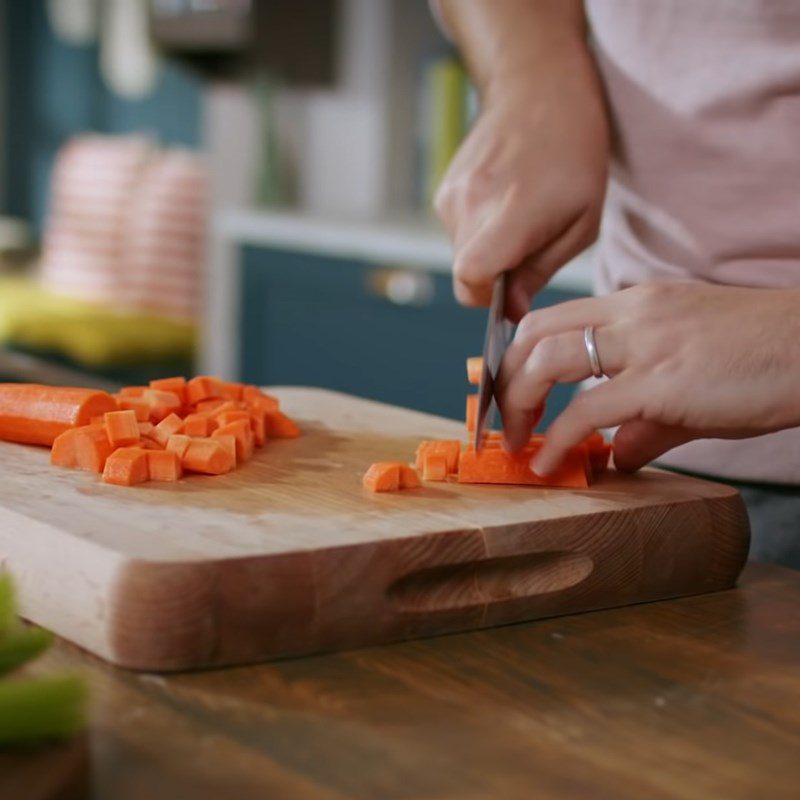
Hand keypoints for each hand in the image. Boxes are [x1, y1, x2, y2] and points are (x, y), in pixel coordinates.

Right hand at [435, 66, 607, 321]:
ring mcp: (451, 196)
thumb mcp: (582, 221)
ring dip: (488, 251)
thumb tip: (510, 311)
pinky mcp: (443, 191)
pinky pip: (457, 233)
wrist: (538, 87)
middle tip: (530, 247)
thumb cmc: (574, 153)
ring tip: (520, 215)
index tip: (512, 292)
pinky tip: (504, 200)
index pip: (470, 278)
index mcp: (511, 212)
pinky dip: (479, 231)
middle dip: (495, 277)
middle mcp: (471, 204)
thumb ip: (540, 271)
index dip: (487, 299)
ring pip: (461, 255)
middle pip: (466, 275)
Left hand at [496, 282, 799, 473]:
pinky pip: (588, 410)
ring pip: (549, 360)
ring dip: (519, 404)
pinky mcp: (663, 380)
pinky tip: (547, 464)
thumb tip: (621, 455)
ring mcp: (646, 342)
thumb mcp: (693, 385)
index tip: (507, 391)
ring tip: (515, 442)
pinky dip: (558, 439)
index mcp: (636, 305)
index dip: (518, 356)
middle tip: (501, 420)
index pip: (552, 318)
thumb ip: (650, 421)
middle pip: (535, 332)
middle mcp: (632, 314)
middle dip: (505, 377)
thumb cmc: (765, 360)